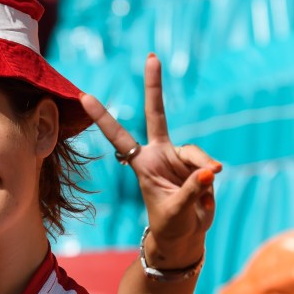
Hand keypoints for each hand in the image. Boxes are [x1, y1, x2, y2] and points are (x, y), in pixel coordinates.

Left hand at [79, 53, 220, 268]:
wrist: (184, 235)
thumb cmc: (172, 225)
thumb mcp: (177, 211)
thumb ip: (192, 190)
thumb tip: (210, 171)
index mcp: (142, 163)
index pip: (118, 135)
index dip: (103, 116)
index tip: (83, 95)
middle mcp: (159, 153)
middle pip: (158, 114)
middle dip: (154, 86)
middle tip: (151, 57)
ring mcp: (179, 157)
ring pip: (197, 153)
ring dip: (203, 171)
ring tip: (204, 192)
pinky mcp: (199, 164)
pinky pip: (209, 166)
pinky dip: (210, 181)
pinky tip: (207, 196)